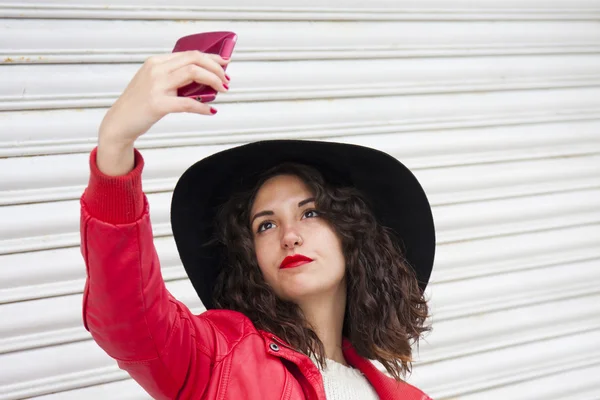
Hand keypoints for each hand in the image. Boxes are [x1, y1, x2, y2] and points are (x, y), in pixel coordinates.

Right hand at [97, 51, 229, 174]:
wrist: (119, 122)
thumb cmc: (139, 105)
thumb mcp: (154, 83)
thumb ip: (174, 77)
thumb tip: (203, 79)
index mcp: (156, 62)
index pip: (190, 53)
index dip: (211, 58)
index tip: (224, 64)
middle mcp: (156, 69)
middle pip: (195, 59)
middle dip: (216, 68)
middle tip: (226, 80)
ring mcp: (156, 86)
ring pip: (194, 73)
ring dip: (214, 81)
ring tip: (222, 90)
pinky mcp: (158, 104)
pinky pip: (188, 103)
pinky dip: (203, 107)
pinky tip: (210, 111)